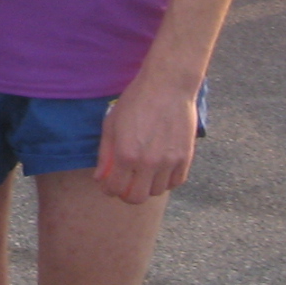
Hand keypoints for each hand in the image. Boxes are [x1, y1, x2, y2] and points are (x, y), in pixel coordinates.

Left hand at [94, 72, 199, 203]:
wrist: (167, 86)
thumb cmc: (135, 102)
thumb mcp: (111, 124)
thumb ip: (105, 154)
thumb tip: (99, 178)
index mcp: (126, 154)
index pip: (115, 189)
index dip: (109, 190)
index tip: (109, 185)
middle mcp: (148, 162)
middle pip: (137, 198)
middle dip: (127, 194)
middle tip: (125, 185)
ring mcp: (169, 161)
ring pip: (157, 191)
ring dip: (147, 186)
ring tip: (143, 173)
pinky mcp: (185, 157)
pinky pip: (176, 182)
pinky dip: (166, 181)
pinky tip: (159, 170)